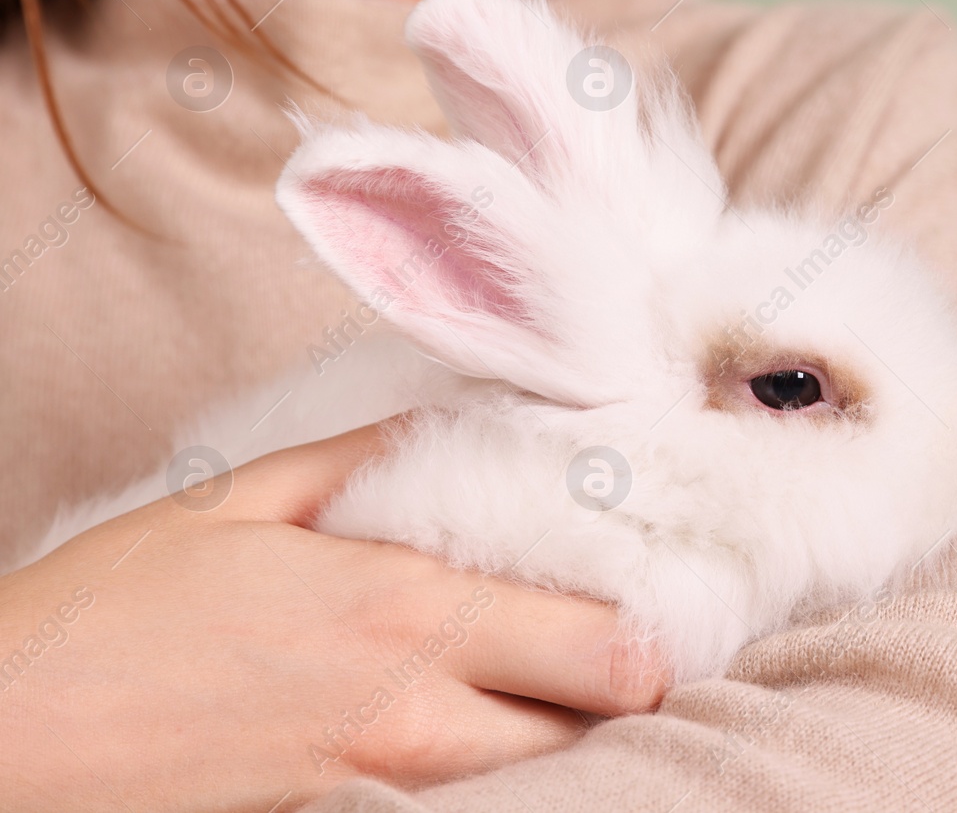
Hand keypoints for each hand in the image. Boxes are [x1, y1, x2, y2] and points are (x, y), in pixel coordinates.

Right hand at [0, 422, 665, 812]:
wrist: (9, 739)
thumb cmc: (116, 611)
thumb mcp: (243, 500)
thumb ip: (372, 455)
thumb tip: (461, 421)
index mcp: (407, 613)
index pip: (611, 648)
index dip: (654, 630)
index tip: (650, 596)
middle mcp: (418, 715)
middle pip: (605, 724)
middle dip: (626, 684)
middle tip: (611, 642)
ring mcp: (387, 792)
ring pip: (546, 776)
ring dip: (568, 730)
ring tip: (548, 680)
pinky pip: (472, 809)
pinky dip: (500, 774)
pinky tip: (477, 728)